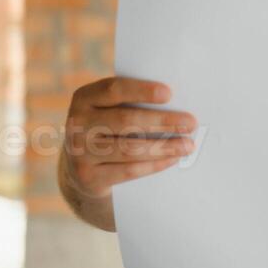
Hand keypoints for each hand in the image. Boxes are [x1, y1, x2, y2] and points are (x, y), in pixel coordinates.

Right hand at [59, 77, 196, 230]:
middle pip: (125, 120)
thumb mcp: (111, 110)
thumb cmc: (109, 129)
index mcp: (84, 98)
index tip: (169, 93)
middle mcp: (77, 123)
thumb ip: (133, 103)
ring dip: (164, 146)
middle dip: (162, 121)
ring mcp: (79, 152)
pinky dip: (154, 165)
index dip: (141, 91)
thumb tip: (179, 103)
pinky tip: (173, 159)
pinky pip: (128, 171)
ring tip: (188, 145)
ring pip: (129, 148)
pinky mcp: (88, 177)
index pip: (113, 89)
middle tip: (191, 122)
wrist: (82, 168)